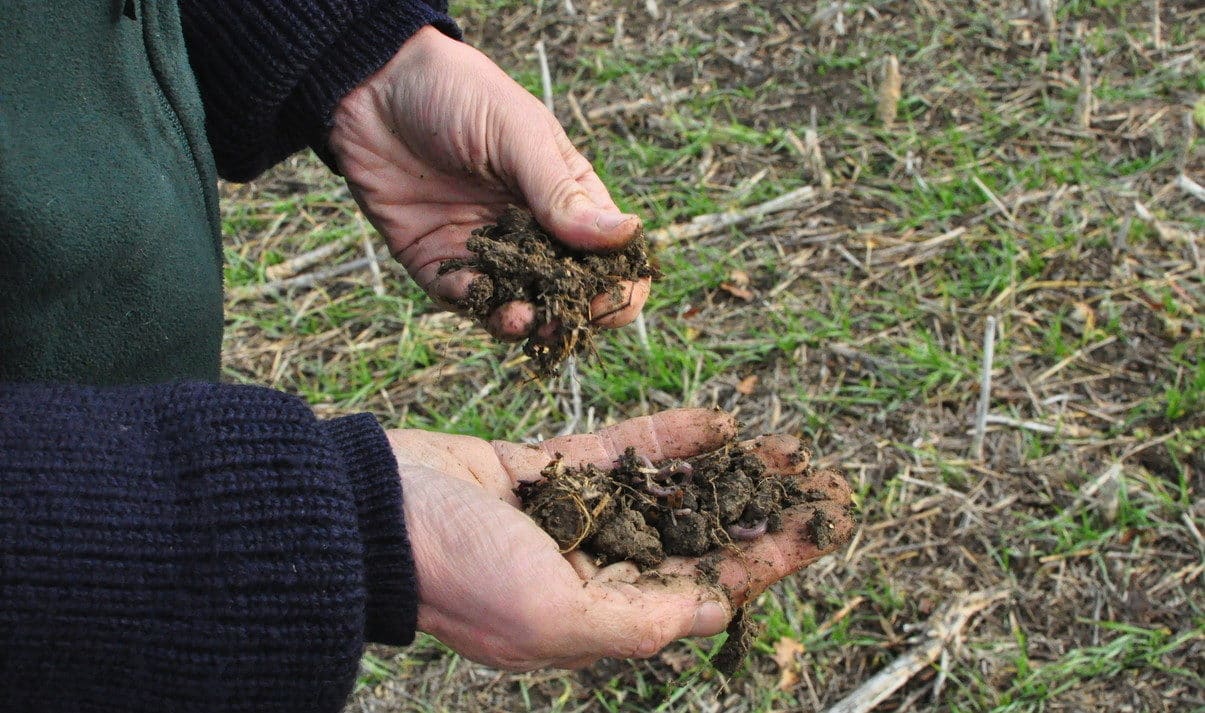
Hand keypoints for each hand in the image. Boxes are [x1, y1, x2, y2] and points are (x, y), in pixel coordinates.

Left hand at [330, 27, 648, 339]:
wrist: (373, 87)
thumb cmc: (458, 95)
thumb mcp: (518, 136)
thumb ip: (563, 194)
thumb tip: (627, 236)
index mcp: (569, 196)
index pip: (610, 254)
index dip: (618, 282)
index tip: (611, 295)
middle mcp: (533, 230)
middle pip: (568, 291)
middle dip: (571, 313)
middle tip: (565, 319)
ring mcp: (487, 250)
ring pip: (519, 304)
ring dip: (526, 320)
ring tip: (524, 319)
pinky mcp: (439, 262)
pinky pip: (465, 298)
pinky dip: (477, 306)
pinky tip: (482, 298)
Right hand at [386, 409, 853, 669]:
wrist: (365, 510)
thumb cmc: (454, 572)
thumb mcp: (549, 616)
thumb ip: (638, 619)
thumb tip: (715, 614)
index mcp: (600, 617)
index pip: (707, 589)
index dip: (771, 559)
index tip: (824, 524)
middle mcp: (591, 573)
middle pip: (699, 540)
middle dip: (761, 512)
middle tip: (819, 479)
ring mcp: (569, 520)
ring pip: (668, 495)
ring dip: (725, 472)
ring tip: (783, 446)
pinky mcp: (543, 473)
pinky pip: (619, 454)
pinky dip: (667, 440)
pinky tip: (717, 421)